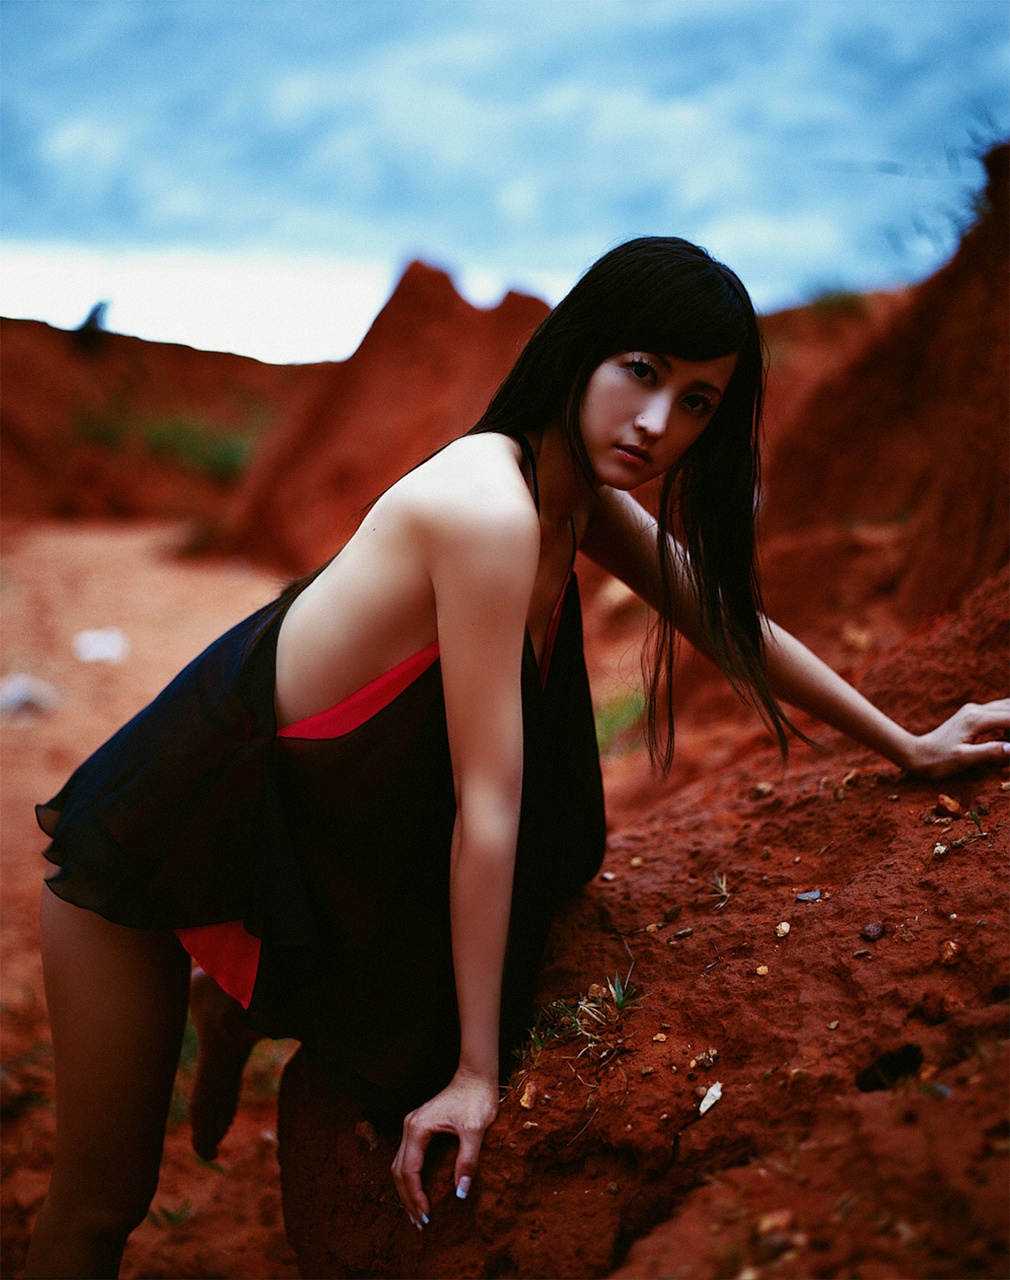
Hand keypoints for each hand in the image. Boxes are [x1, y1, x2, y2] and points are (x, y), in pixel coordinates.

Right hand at [391, 1067, 498, 1227]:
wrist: (476, 1075)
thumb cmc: (476, 1098)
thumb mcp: (475, 1130)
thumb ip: (467, 1161)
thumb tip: (460, 1193)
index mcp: (418, 1128)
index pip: (409, 1170)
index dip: (416, 1196)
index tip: (427, 1215)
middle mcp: (410, 1127)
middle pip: (399, 1170)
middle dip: (407, 1198)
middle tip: (419, 1223)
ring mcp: (412, 1125)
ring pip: (400, 1164)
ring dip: (406, 1190)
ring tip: (416, 1213)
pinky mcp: (420, 1126)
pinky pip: (408, 1157)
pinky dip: (410, 1177)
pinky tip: (419, 1190)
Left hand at [904, 698, 1009, 778]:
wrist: (915, 753)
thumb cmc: (937, 760)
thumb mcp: (963, 759)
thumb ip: (990, 752)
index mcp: (976, 719)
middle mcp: (976, 710)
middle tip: (1009, 742)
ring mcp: (973, 711)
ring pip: (1005, 707)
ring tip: (1006, 740)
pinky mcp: (971, 716)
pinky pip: (998, 712)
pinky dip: (1008, 720)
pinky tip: (1006, 735)